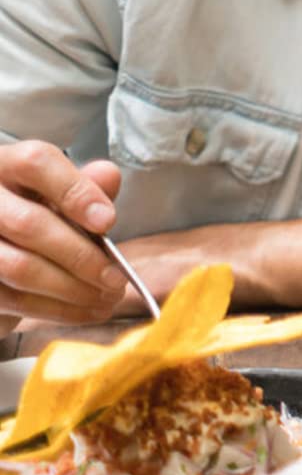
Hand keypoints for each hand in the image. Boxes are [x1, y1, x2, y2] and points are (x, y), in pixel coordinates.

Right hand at [0, 141, 126, 323]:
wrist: (2, 248)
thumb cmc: (35, 212)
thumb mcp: (57, 192)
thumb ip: (83, 183)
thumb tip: (108, 175)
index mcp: (5, 165)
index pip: (35, 163)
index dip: (75, 191)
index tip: (108, 222)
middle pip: (30, 223)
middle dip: (82, 255)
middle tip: (117, 277)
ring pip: (20, 267)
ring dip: (73, 289)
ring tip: (109, 297)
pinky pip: (13, 300)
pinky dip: (57, 310)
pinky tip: (87, 311)